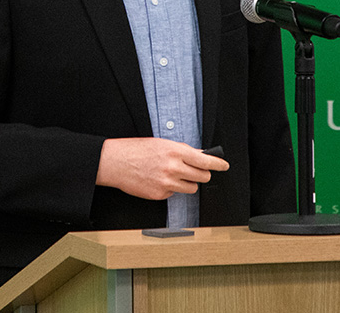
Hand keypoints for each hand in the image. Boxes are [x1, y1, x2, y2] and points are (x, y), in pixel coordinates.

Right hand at [95, 138, 229, 200]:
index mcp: (175, 151)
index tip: (224, 166)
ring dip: (187, 183)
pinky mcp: (159, 195)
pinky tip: (159, 180)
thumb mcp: (161, 143)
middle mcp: (174, 168)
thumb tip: (199, 155)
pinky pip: (174, 194)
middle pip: (202, 177)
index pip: (205, 161)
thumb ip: (182, 150)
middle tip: (196, 171)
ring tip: (174, 175)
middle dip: (201, 174)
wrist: (115, 162)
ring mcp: (167, 183)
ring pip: (191, 188)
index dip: (218, 164)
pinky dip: (171, 189)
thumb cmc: (136, 150)